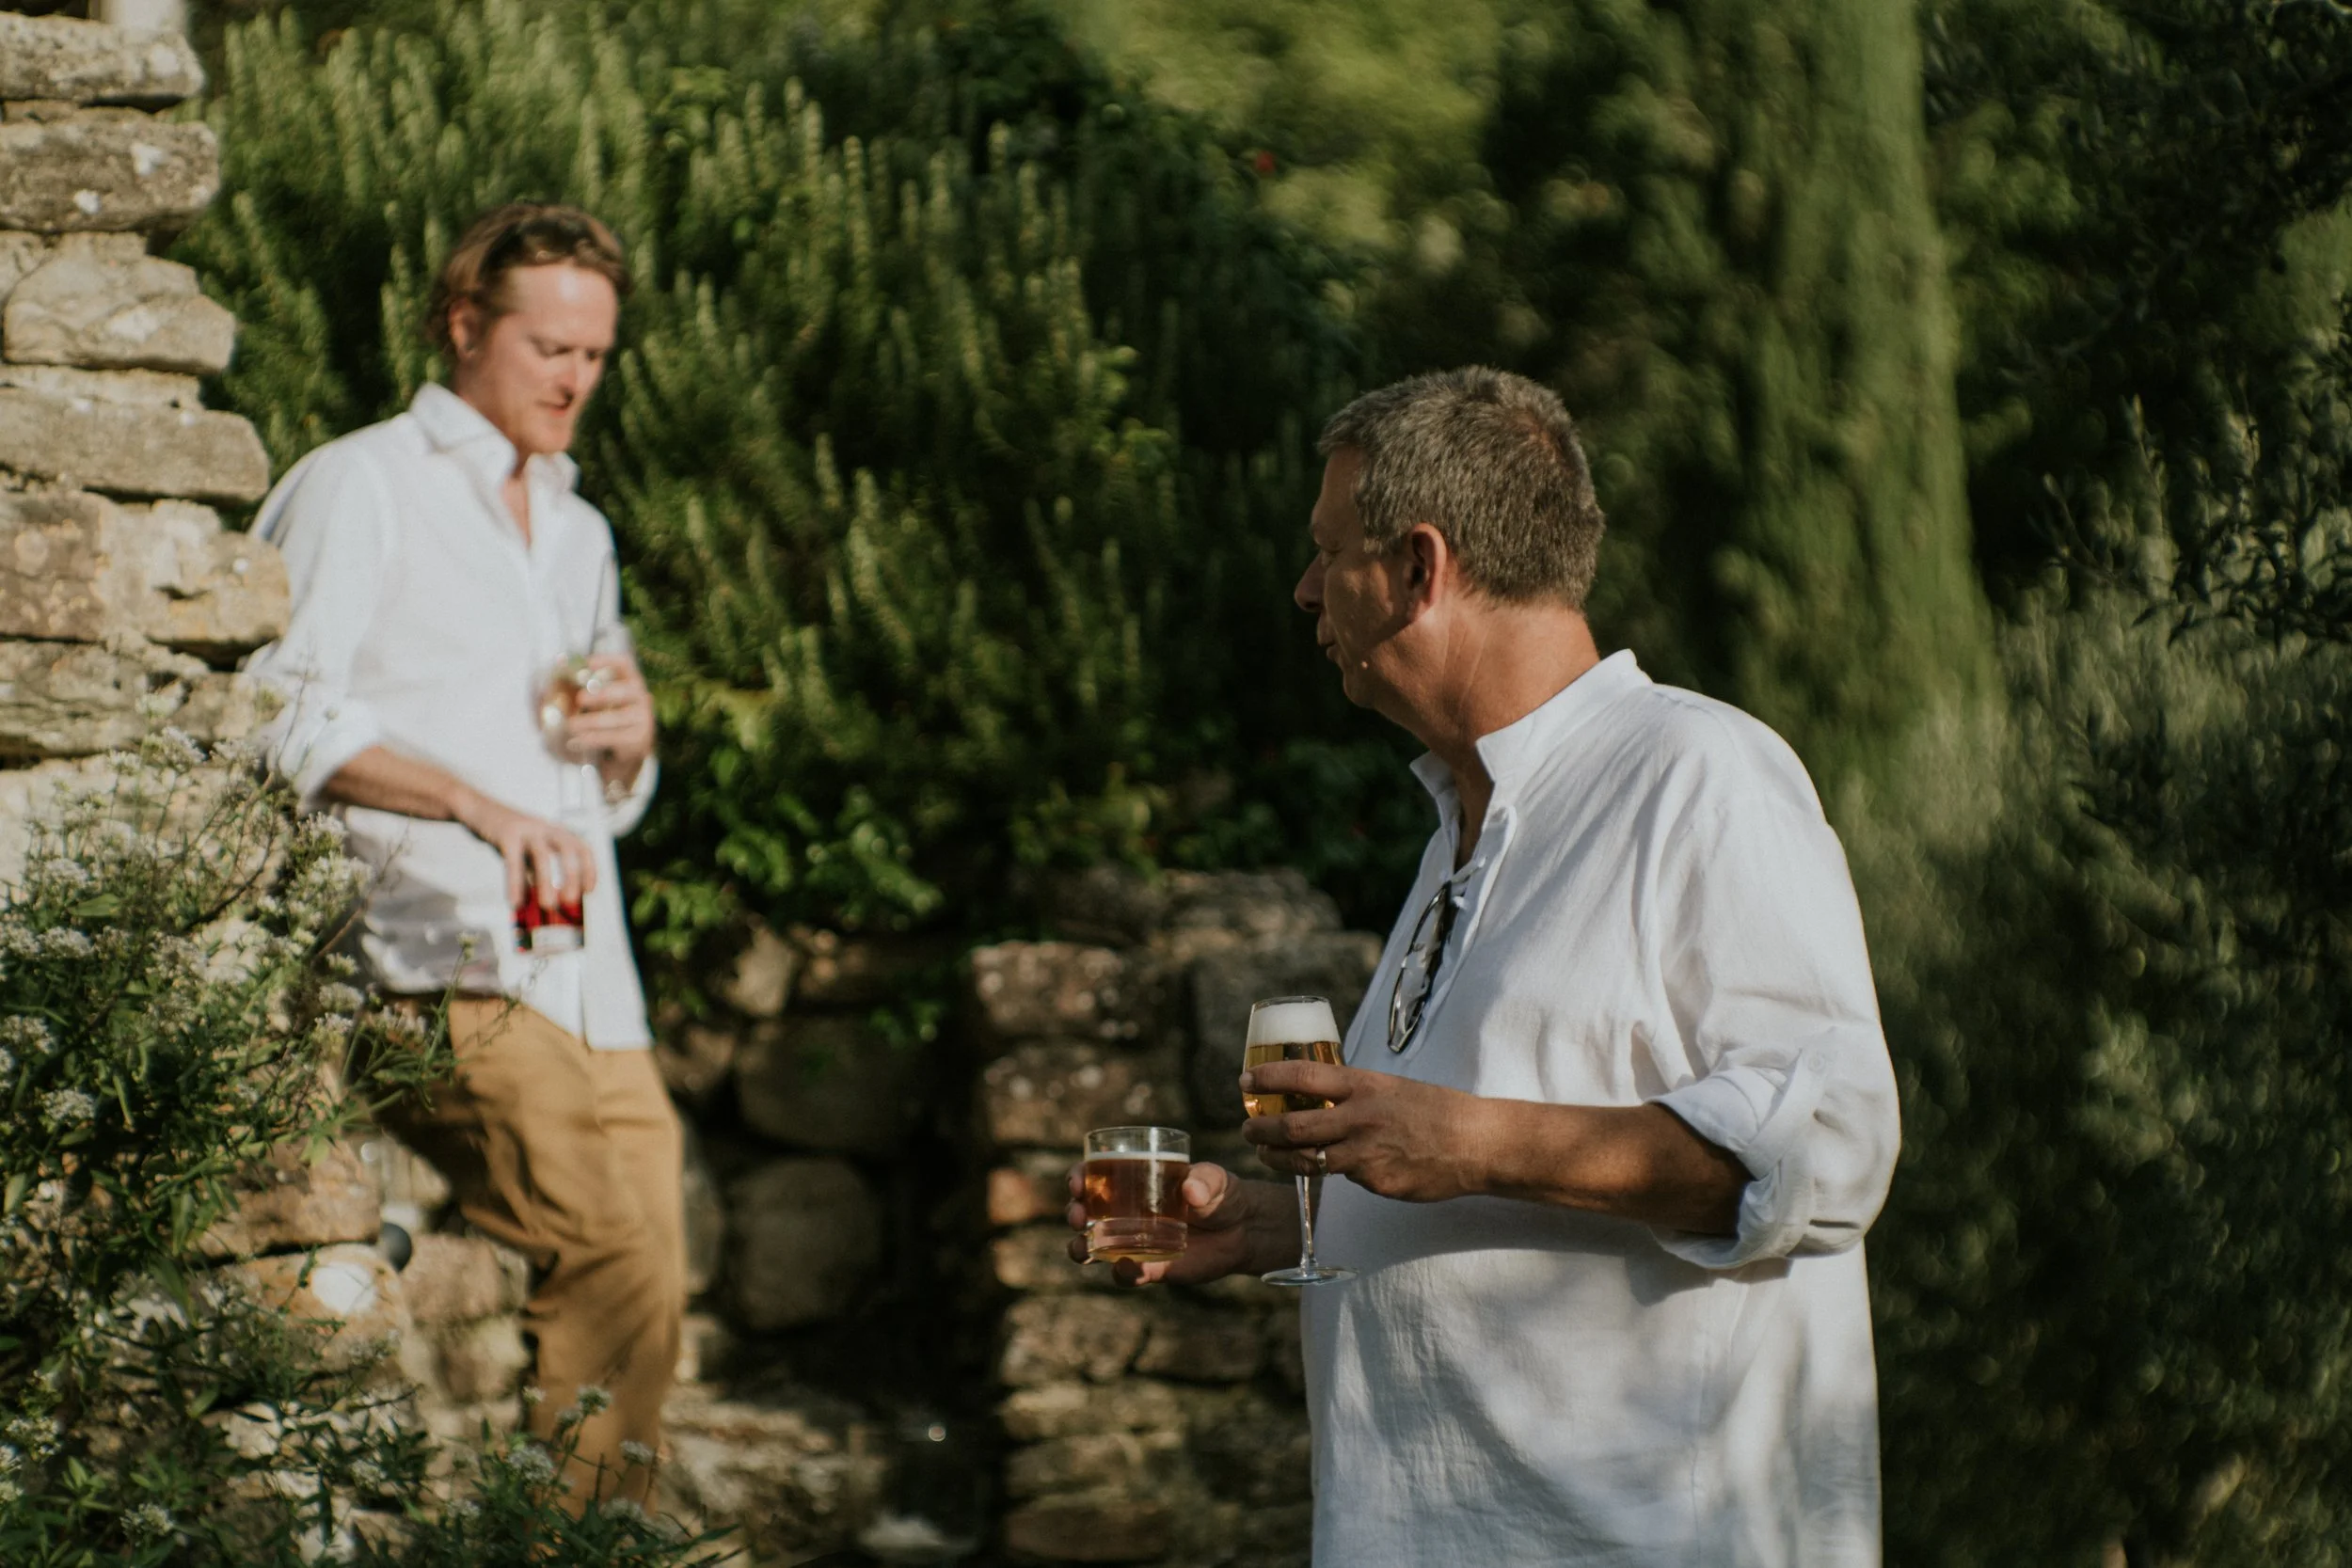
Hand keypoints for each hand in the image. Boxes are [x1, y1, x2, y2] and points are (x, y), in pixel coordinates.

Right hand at [453, 789, 596, 909]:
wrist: (479, 810)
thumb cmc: (510, 836)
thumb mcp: (529, 851)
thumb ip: (538, 873)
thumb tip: (546, 903)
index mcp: (556, 831)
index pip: (582, 847)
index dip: (589, 868)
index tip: (588, 891)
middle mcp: (545, 828)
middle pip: (568, 848)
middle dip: (573, 875)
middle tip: (570, 901)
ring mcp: (526, 829)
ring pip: (542, 855)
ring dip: (547, 881)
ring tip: (547, 905)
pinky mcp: (505, 834)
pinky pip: (513, 861)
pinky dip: (515, 883)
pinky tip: (516, 902)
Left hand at [565, 654, 655, 786]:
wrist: (624, 756)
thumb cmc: (604, 720)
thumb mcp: (590, 701)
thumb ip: (573, 684)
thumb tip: (558, 663)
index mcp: (628, 681)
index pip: (624, 664)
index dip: (607, 661)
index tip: (588, 663)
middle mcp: (640, 697)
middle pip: (625, 690)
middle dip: (602, 693)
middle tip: (580, 698)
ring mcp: (642, 718)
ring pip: (617, 717)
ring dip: (591, 721)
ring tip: (571, 725)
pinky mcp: (639, 739)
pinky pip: (614, 737)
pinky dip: (593, 739)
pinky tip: (576, 741)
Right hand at [1063, 1160, 1294, 1285]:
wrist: (1243, 1230)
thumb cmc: (1222, 1194)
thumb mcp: (1215, 1180)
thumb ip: (1205, 1181)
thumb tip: (1191, 1192)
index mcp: (1133, 1182)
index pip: (1094, 1177)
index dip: (1078, 1178)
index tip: (1077, 1182)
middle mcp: (1126, 1212)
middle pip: (1084, 1213)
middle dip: (1073, 1214)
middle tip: (1077, 1216)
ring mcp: (1135, 1242)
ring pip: (1094, 1248)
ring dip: (1081, 1249)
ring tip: (1083, 1249)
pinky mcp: (1151, 1267)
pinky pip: (1127, 1275)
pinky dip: (1122, 1274)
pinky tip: (1127, 1269)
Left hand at [1241, 1060, 1491, 1202]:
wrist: (1476, 1144)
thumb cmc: (1435, 1110)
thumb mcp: (1391, 1087)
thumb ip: (1354, 1094)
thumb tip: (1318, 1097)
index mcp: (1364, 1086)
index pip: (1302, 1076)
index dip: (1268, 1079)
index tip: (1245, 1080)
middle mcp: (1360, 1118)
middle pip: (1293, 1126)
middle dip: (1260, 1130)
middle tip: (1246, 1130)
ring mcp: (1366, 1155)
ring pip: (1309, 1159)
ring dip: (1281, 1158)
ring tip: (1267, 1154)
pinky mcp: (1375, 1184)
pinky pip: (1345, 1178)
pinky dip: (1338, 1172)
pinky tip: (1345, 1166)